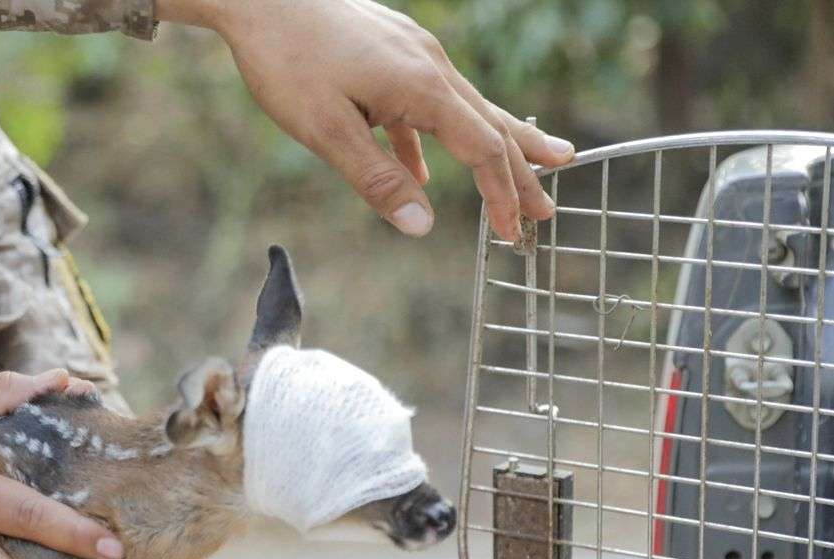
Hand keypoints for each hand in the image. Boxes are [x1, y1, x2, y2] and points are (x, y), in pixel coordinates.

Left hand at [159, 0, 574, 240]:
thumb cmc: (287, 61)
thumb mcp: (327, 132)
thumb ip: (376, 180)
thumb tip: (420, 225)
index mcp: (422, 87)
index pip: (481, 149)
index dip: (500, 195)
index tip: (513, 233)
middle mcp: (429, 65)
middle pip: (489, 126)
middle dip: (521, 171)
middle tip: (546, 209)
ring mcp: (412, 53)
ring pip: (464, 109)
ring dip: (491, 148)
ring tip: (520, 173)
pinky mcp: (390, 50)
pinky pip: (424, 102)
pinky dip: (432, 139)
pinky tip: (422, 171)